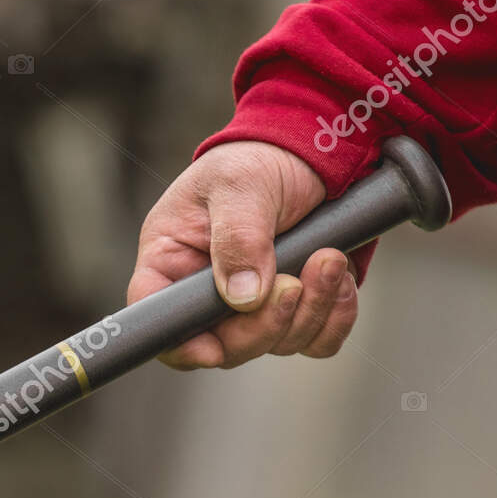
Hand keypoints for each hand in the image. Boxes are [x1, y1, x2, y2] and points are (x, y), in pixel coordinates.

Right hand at [127, 141, 358, 369]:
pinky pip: (317, 340)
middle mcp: (208, 292)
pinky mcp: (298, 308)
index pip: (157, 317)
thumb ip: (238, 239)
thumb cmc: (259, 159)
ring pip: (276, 344)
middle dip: (265, 325)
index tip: (213, 348)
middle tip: (293, 282)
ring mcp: (254, 306)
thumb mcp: (240, 187)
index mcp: (172, 260)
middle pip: (224, 346)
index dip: (179, 345)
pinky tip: (340, 276)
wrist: (313, 149)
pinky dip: (335, 317)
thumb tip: (243, 297)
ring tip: (328, 258)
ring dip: (311, 310)